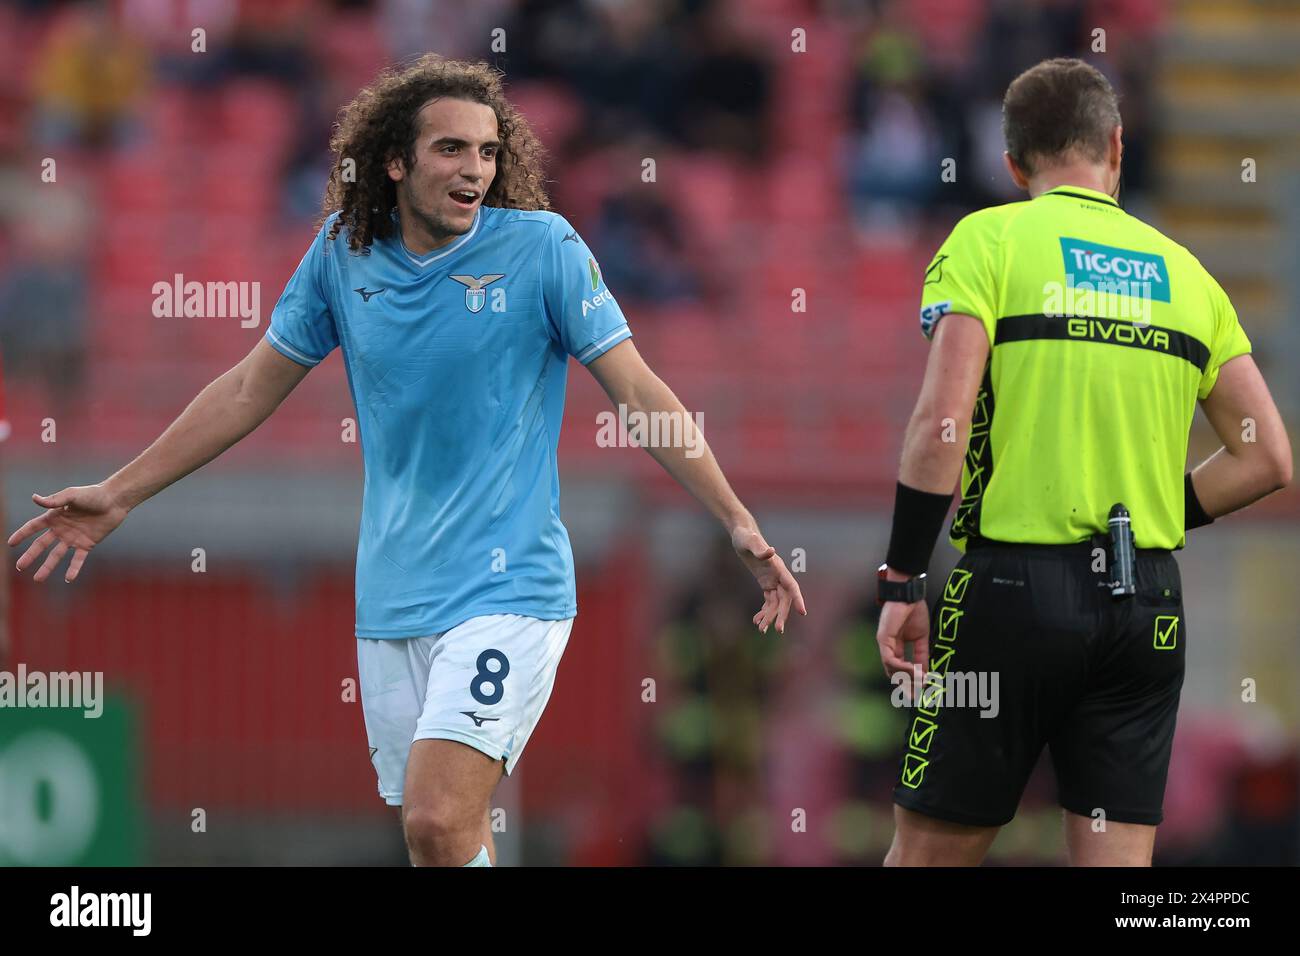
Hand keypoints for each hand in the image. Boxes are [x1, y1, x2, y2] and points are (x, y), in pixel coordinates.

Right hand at [8, 484, 128, 582]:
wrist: (114, 501)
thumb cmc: (93, 494)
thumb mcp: (72, 495)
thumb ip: (54, 500)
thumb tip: (34, 498)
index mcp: (54, 516)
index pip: (33, 527)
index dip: (22, 534)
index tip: (10, 543)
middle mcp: (61, 529)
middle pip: (42, 545)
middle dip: (30, 556)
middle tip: (20, 567)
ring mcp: (73, 538)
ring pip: (56, 555)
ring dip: (48, 567)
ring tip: (38, 579)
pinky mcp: (87, 544)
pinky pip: (78, 559)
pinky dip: (73, 568)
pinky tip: (68, 579)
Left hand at [731, 526, 806, 633]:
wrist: (741, 534)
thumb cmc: (745, 536)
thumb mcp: (749, 541)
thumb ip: (760, 547)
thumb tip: (771, 551)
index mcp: (778, 568)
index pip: (791, 586)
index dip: (797, 599)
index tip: (802, 612)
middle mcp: (778, 575)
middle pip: (784, 599)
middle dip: (782, 615)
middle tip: (777, 630)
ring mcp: (772, 580)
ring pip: (776, 603)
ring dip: (771, 616)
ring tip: (761, 629)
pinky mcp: (765, 582)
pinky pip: (768, 601)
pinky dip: (764, 611)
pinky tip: (757, 621)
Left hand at [876, 593, 930, 701]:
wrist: (909, 595)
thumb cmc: (914, 611)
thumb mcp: (921, 637)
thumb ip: (921, 655)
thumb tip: (925, 673)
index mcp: (897, 646)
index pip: (901, 668)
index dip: (912, 679)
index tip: (922, 690)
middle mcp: (888, 647)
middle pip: (894, 672)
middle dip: (906, 685)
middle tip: (917, 696)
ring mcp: (884, 644)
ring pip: (891, 669)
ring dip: (907, 677)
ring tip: (921, 681)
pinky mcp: (883, 639)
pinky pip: (890, 659)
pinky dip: (902, 667)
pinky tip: (914, 670)